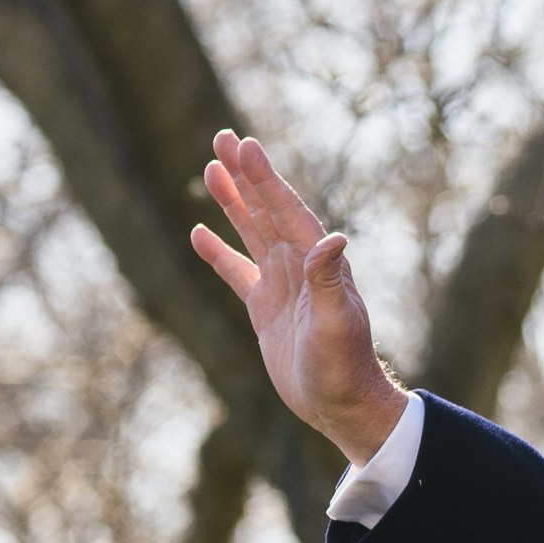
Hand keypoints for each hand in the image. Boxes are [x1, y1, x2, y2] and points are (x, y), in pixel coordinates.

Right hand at [191, 130, 406, 464]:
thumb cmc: (344, 368)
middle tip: (222, 137)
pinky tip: (199, 232)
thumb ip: (330, 281)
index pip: (287, 211)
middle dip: (246, 175)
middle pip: (267, 210)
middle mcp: (300, 268)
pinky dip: (218, 253)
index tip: (246, 145)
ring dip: (233, 202)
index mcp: (318, 265)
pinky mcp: (266, 309)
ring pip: (252, 233)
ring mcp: (282, 287)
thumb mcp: (337, 324)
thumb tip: (334, 238)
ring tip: (211, 169)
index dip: (266, 178)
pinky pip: (238, 272)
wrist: (341, 406)